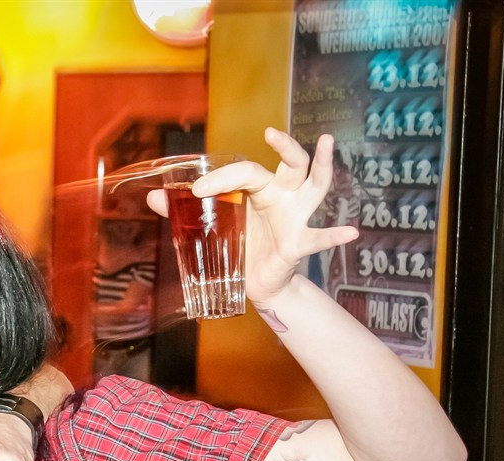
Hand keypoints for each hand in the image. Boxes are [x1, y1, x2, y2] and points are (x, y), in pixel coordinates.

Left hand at [146, 128, 358, 305]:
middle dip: (285, 147)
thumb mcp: (210, 226)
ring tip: (327, 142)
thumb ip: (182, 211)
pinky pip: (319, 238)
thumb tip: (152, 197)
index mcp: (260, 189)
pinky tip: (350, 232)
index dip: (221, 177)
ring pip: (315, 185)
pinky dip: (335, 235)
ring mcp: (296, 217)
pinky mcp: (299, 243)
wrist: (256, 284)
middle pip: (292, 164)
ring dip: (323, 164)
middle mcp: (283, 196)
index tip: (196, 189)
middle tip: (271, 133)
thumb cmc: (238, 246)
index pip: (246, 172)